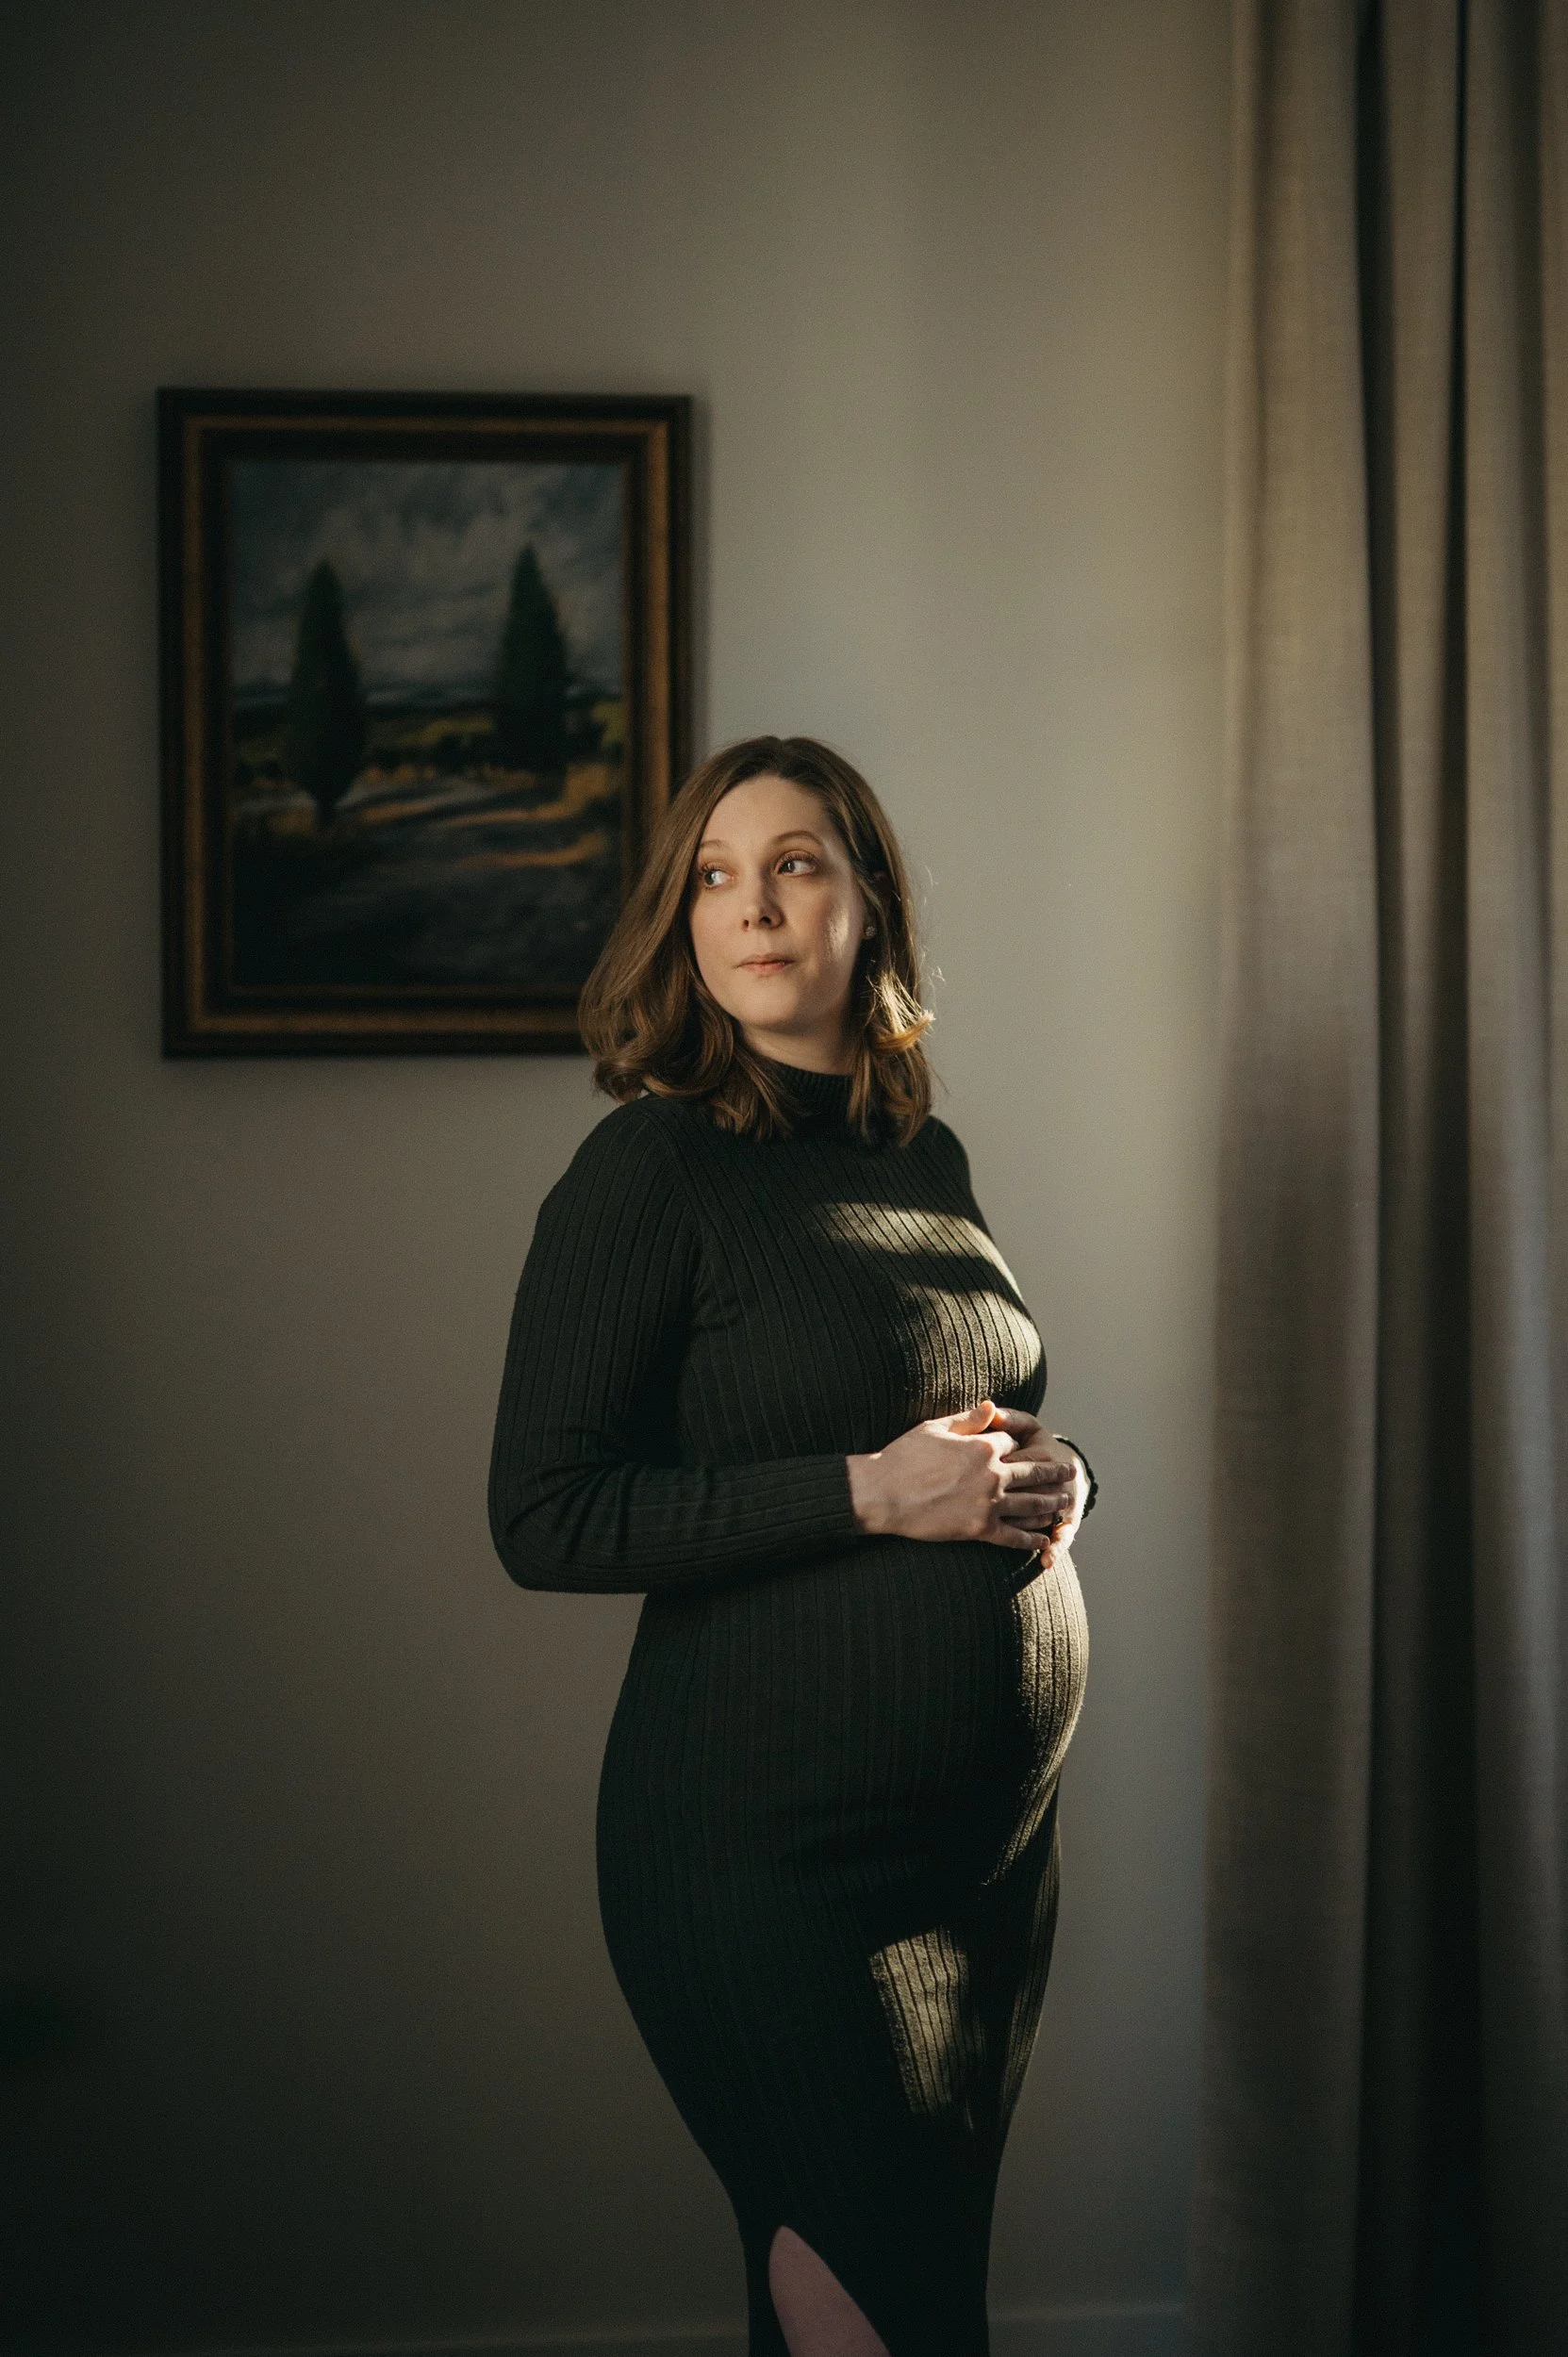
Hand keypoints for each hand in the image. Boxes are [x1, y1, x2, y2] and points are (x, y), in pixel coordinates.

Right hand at [846, 1400, 1065, 1553]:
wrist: (883, 1495)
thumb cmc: (903, 1458)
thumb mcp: (935, 1428)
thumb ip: (969, 1419)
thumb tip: (992, 1406)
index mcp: (982, 1446)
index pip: (1012, 1442)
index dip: (1017, 1443)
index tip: (1023, 1447)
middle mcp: (992, 1474)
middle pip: (1033, 1471)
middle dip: (1054, 1471)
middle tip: (1070, 1471)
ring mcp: (988, 1503)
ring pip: (1030, 1503)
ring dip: (1051, 1502)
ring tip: (1064, 1502)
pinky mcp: (979, 1529)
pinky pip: (1013, 1536)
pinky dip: (1030, 1538)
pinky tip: (1042, 1539)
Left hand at [978, 1406, 1089, 1560]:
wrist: (1069, 1467)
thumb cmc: (1037, 1445)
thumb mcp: (1028, 1427)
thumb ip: (1008, 1418)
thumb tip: (989, 1407)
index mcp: (1041, 1452)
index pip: (1014, 1461)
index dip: (993, 1468)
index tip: (968, 1473)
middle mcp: (1052, 1480)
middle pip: (1028, 1491)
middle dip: (1008, 1499)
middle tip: (983, 1505)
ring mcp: (1060, 1503)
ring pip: (1043, 1517)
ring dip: (1028, 1527)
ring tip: (1014, 1538)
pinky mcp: (1066, 1522)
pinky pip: (1060, 1537)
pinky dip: (1054, 1549)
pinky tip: (1046, 1561)